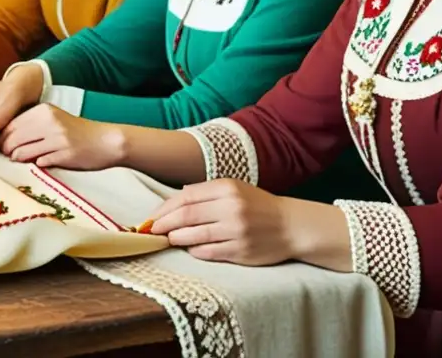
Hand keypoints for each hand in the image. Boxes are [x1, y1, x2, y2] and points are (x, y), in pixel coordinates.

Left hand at [0, 104, 123, 169]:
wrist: (106, 141)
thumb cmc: (77, 133)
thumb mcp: (54, 121)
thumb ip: (31, 126)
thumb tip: (3, 141)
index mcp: (43, 110)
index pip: (10, 124)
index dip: (0, 138)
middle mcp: (49, 122)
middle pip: (12, 139)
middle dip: (6, 150)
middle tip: (9, 156)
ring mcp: (57, 138)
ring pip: (21, 152)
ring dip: (19, 159)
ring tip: (25, 159)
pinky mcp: (64, 154)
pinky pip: (39, 162)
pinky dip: (37, 164)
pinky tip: (43, 161)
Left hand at [149, 179, 297, 264]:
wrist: (290, 226)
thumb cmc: (257, 205)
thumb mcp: (234, 188)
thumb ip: (205, 191)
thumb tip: (176, 197)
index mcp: (227, 188)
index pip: (185, 197)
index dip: (164, 208)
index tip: (152, 217)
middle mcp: (231, 208)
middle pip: (186, 216)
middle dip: (163, 224)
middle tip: (151, 231)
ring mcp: (236, 231)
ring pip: (194, 236)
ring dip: (176, 239)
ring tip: (168, 239)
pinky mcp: (241, 252)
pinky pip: (208, 252)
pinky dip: (194, 250)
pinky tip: (190, 248)